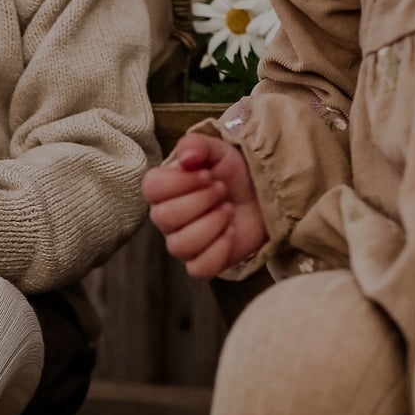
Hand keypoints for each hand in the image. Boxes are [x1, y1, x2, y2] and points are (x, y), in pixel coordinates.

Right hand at [147, 133, 265, 278]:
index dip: (179, 182)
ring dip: (211, 224)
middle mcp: (167, 218)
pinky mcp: (203, 262)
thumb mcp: (219, 150)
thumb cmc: (234, 173)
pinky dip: (218, 250)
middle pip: (165, 217)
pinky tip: (231, 232)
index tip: (207, 175)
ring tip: (229, 209)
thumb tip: (186, 157)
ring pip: (180, 245)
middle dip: (201, 201)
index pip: (151, 188)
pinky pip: (198, 268)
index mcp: (164, 188)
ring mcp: (183, 243)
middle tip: (222, 190)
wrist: (262, 195)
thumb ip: (197, 145)